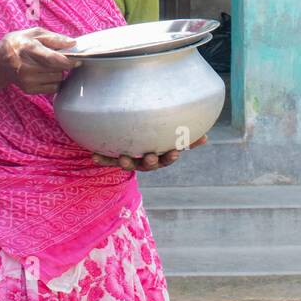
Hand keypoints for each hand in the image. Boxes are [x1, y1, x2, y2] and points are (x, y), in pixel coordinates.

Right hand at [0, 27, 80, 95]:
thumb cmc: (18, 44)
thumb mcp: (34, 33)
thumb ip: (55, 38)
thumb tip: (73, 43)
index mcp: (28, 48)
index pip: (52, 59)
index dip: (68, 60)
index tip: (78, 58)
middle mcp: (27, 67)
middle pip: (58, 69)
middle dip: (65, 63)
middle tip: (62, 57)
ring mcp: (27, 80)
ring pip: (57, 79)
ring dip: (59, 72)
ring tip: (50, 64)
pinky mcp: (29, 89)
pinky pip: (53, 88)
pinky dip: (54, 81)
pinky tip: (46, 73)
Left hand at [92, 135, 207, 170]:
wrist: (130, 150)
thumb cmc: (155, 143)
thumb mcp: (170, 141)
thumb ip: (187, 140)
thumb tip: (207, 136)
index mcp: (159, 157)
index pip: (167, 158)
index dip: (170, 156)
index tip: (175, 152)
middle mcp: (145, 162)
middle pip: (149, 165)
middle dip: (150, 161)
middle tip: (151, 156)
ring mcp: (130, 161)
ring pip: (129, 164)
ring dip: (126, 162)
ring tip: (123, 157)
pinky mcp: (114, 159)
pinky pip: (108, 159)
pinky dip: (102, 158)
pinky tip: (93, 155)